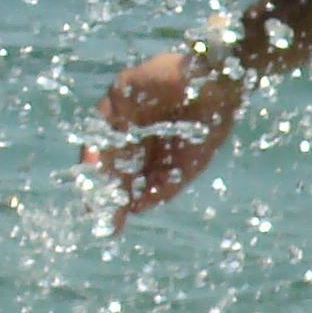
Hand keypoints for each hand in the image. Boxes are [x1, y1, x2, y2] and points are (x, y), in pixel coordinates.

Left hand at [86, 48, 246, 220]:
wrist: (218, 88)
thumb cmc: (208, 127)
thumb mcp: (185, 168)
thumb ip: (162, 188)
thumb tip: (136, 208)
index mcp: (149, 149)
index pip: (126, 177)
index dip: (117, 200)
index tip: (112, 225)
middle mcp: (133, 131)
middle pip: (108, 160)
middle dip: (100, 184)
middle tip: (95, 206)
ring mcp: (126, 110)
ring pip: (101, 137)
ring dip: (95, 161)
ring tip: (92, 181)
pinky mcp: (123, 89)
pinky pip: (106, 113)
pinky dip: (104, 132)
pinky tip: (100, 155)